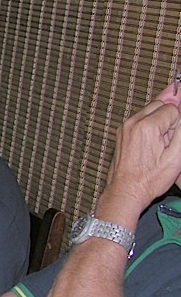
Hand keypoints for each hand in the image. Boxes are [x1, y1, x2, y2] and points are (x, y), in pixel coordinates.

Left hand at [103, 88, 180, 212]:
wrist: (126, 191)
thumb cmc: (149, 179)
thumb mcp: (176, 157)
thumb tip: (180, 112)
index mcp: (146, 126)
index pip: (172, 108)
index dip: (177, 124)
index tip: (173, 139)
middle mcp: (132, 123)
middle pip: (159, 105)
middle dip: (168, 118)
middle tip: (168, 140)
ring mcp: (124, 128)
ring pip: (149, 111)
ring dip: (158, 122)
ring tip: (159, 145)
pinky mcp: (121, 133)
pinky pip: (139, 120)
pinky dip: (148, 126)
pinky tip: (150, 145)